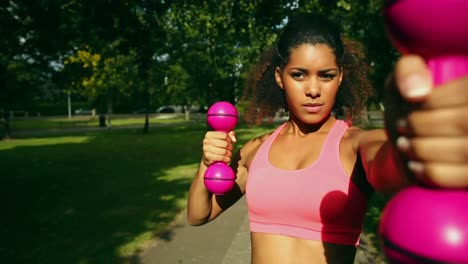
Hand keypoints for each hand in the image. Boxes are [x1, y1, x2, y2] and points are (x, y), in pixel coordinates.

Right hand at [202, 131, 236, 166]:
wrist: (208, 158)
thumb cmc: (217, 146)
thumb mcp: (223, 139)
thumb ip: (229, 135)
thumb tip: (233, 135)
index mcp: (209, 134)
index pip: (224, 135)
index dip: (230, 139)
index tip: (230, 142)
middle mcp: (206, 141)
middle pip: (225, 143)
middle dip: (230, 147)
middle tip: (230, 149)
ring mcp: (206, 149)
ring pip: (223, 151)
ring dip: (229, 153)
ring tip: (229, 154)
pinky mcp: (208, 157)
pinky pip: (220, 157)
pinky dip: (226, 159)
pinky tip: (227, 159)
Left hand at [390, 55, 467, 188]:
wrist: (413, 144)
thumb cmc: (413, 105)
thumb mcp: (406, 80)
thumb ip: (408, 70)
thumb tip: (416, 93)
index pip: (466, 90)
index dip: (437, 99)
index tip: (411, 103)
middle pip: (466, 122)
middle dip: (425, 125)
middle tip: (401, 126)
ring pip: (465, 151)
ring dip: (424, 148)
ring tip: (404, 144)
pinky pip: (464, 177)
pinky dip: (433, 172)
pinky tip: (414, 166)